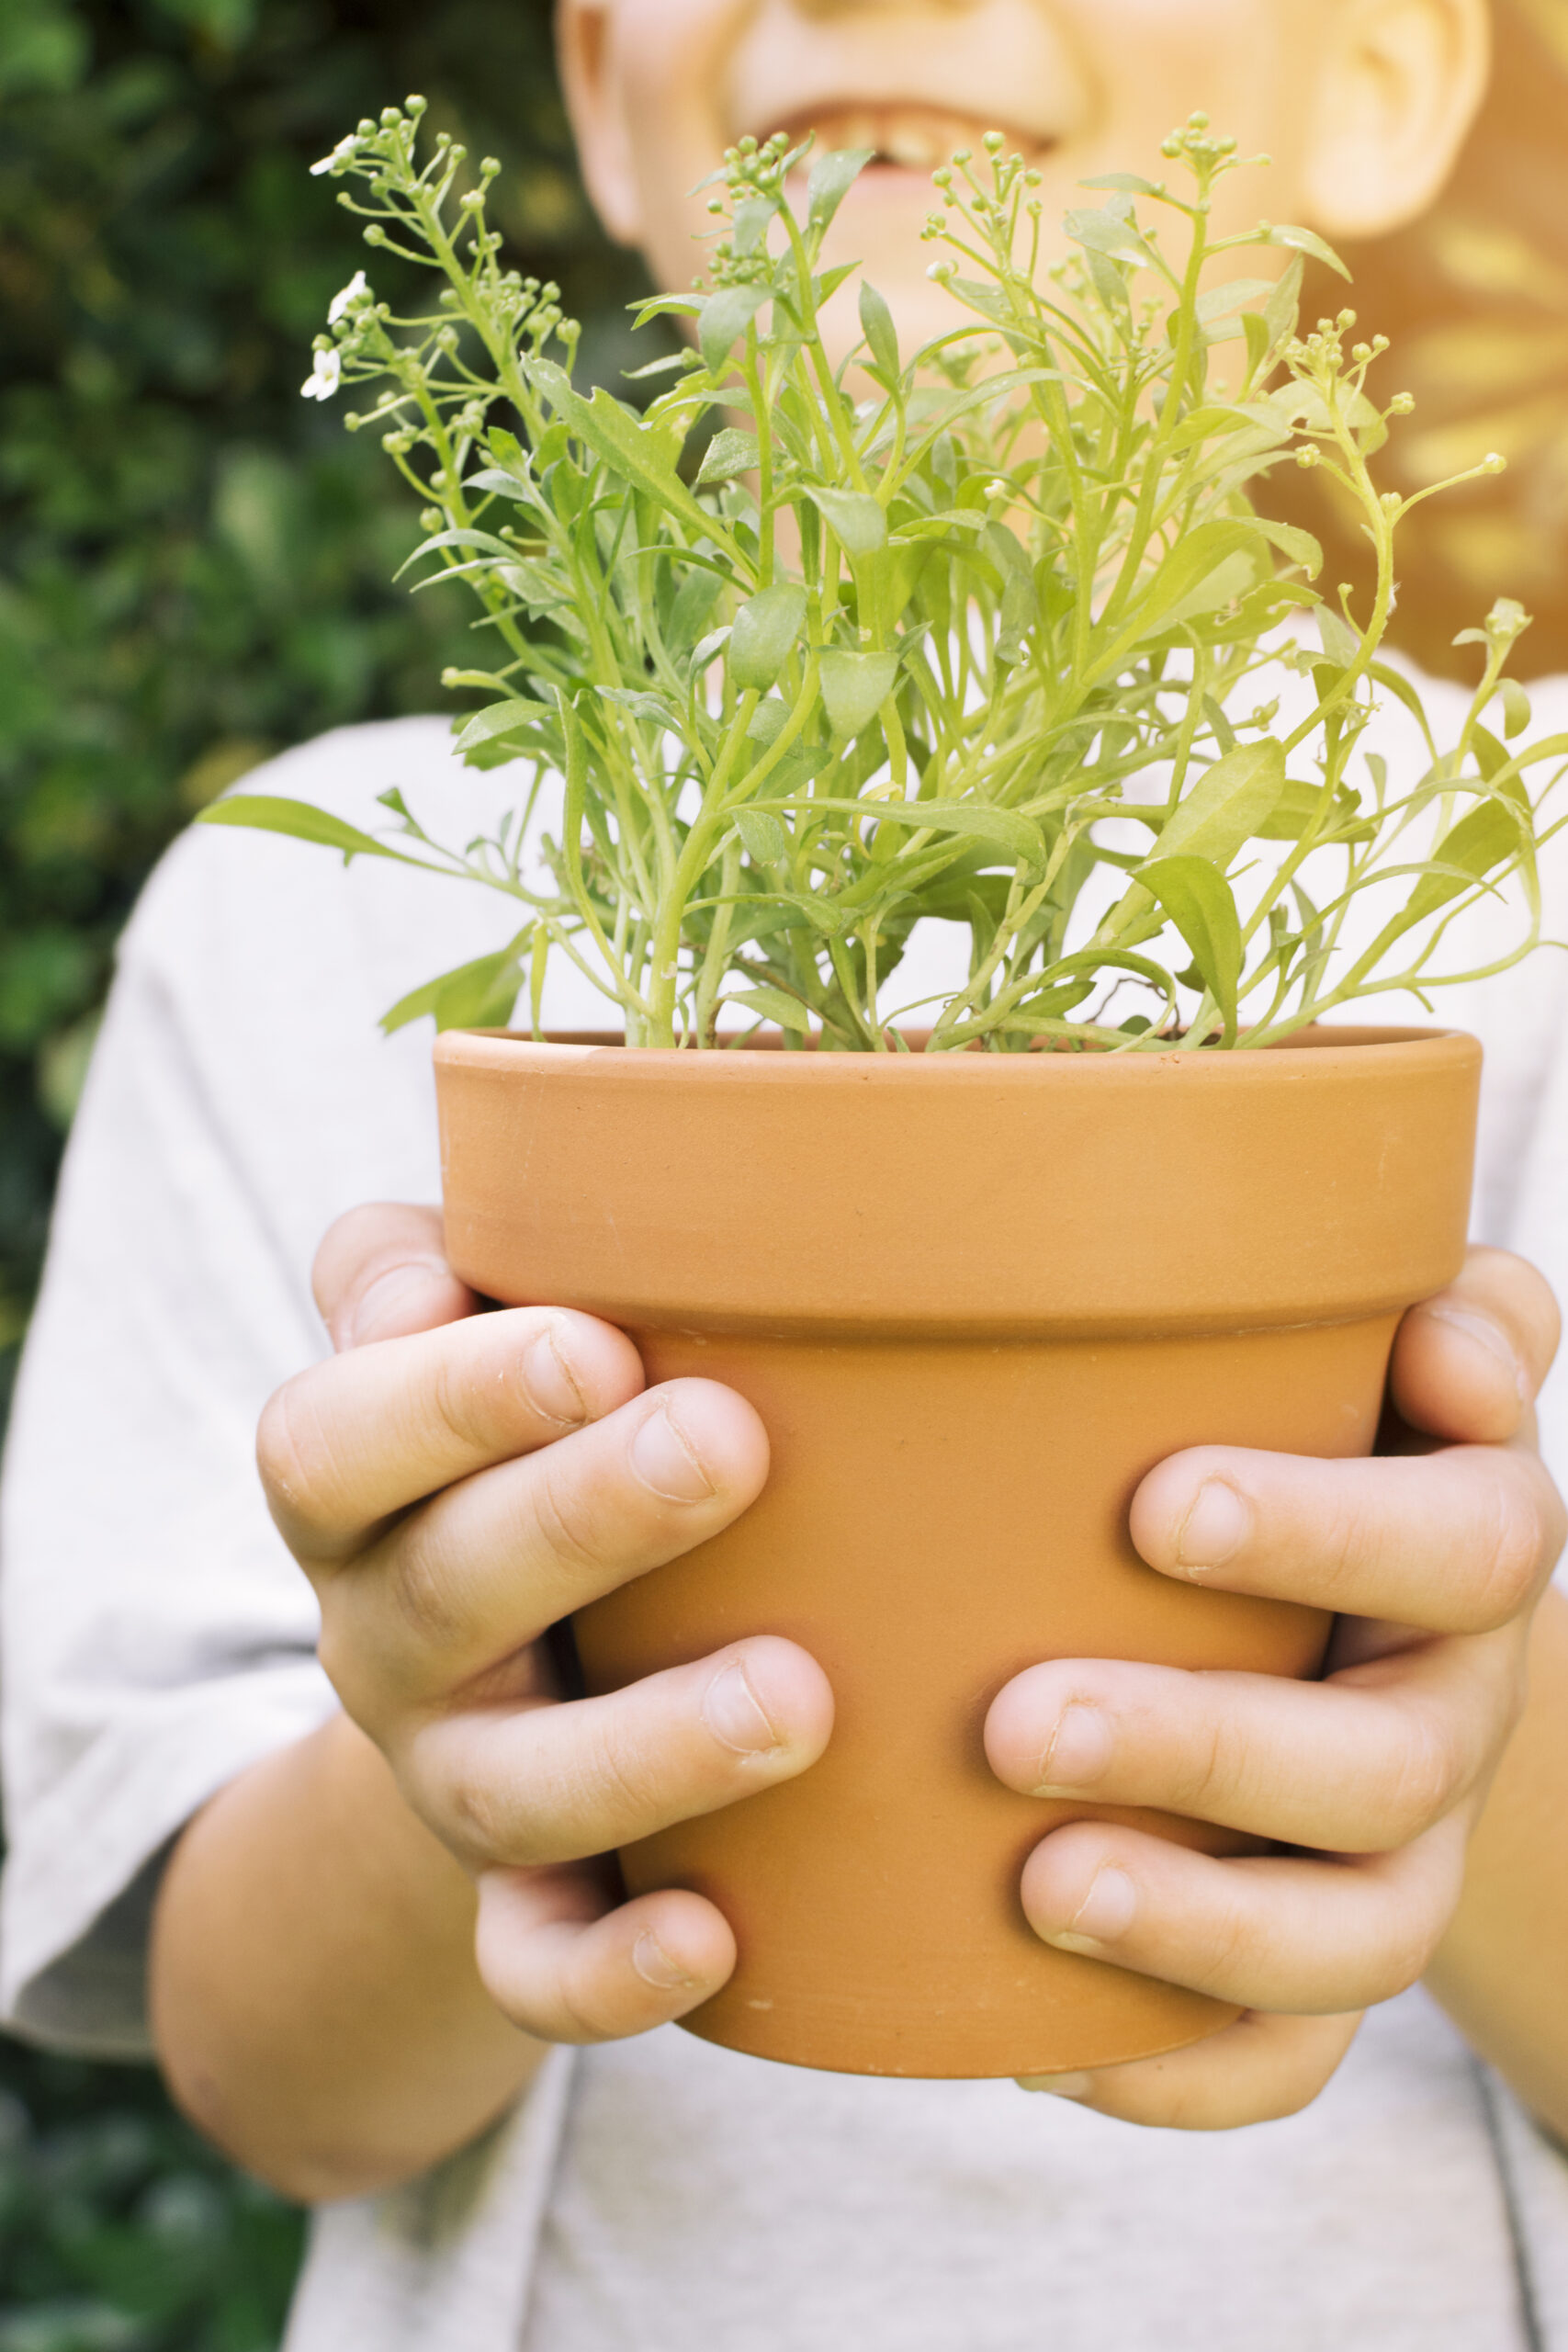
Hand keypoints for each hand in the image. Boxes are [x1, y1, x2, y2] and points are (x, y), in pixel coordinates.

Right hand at [257, 1203, 831, 2044]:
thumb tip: (433, 1280)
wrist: (501, 1644)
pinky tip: (719, 1934)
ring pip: (507, 1790)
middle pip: (440, 1591)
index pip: (337, 1443)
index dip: (449, 1399)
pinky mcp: (518, 1900)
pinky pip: (534, 1966)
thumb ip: (422, 1263)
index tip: (595, 1344)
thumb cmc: (517, 1422)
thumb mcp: (451, 1314)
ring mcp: (450, 1777)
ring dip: (644, 1745)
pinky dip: (611, 1975)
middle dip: (579, 1519)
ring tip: (795, 1695)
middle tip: (727, 1442)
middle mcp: (384, 1634)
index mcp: (358, 1487)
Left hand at [985, 1246, 1564, 2128]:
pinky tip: (1042, 2048)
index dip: (1329, 1532)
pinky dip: (1180, 2073)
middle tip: (1019, 1721)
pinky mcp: (1325, 1970)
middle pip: (1388, 1766)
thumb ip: (1446, 1318)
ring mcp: (1398, 1860)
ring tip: (1036, 1889)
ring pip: (1356, 1938)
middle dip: (1209, 1749)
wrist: (1351, 1616)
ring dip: (1200, 1928)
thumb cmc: (1317, 1439)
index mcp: (1474, 1551)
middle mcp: (1454, 1716)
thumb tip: (1444, 1333)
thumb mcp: (1380, 1357)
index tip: (1155, 1506)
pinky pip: (1291, 2062)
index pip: (1469, 1544)